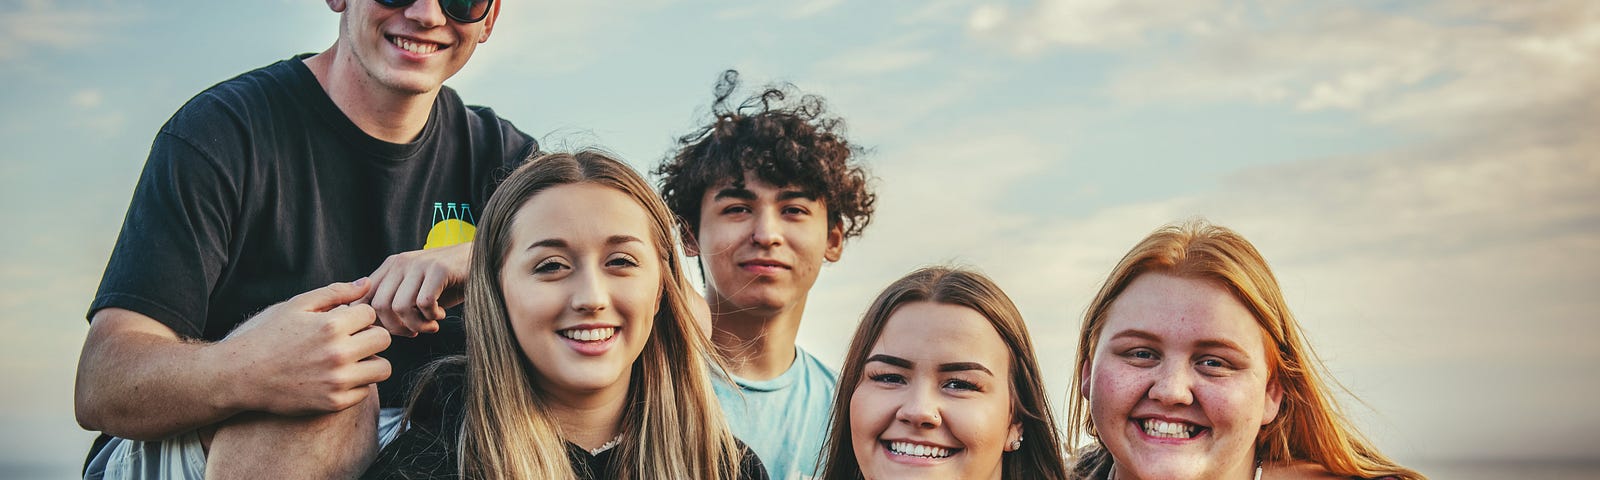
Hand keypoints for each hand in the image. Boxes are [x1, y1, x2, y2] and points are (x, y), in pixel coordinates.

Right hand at [217, 279, 391, 415]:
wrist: (242, 375)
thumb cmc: (269, 335)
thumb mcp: (297, 305)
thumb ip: (335, 292)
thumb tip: (367, 283)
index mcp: (331, 326)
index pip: (371, 313)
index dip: (358, 316)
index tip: (343, 322)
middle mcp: (338, 354)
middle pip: (384, 339)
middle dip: (370, 336)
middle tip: (352, 340)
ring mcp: (337, 381)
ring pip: (383, 368)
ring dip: (371, 362)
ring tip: (351, 359)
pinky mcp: (334, 403)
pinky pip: (366, 391)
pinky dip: (357, 384)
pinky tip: (337, 377)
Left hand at [361, 242, 471, 336]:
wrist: (484, 264)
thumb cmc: (448, 285)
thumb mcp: (415, 292)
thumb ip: (392, 302)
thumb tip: (369, 327)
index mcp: (390, 266)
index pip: (364, 299)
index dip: (375, 322)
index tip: (396, 331)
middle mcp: (401, 262)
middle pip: (379, 306)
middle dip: (396, 328)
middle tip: (415, 332)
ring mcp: (419, 263)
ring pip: (400, 306)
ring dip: (416, 324)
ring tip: (430, 325)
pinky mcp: (439, 268)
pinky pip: (424, 303)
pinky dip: (432, 316)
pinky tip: (440, 315)